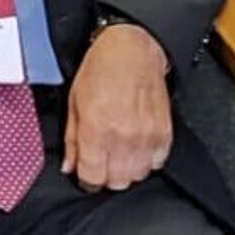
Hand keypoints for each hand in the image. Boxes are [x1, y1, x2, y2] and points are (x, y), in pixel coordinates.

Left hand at [65, 21, 170, 190]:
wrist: (132, 52)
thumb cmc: (101, 70)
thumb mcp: (74, 101)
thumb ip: (72, 138)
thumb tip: (69, 165)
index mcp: (97, 129)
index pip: (92, 177)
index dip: (86, 179)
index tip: (85, 174)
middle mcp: (123, 138)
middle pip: (117, 182)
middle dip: (105, 176)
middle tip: (100, 161)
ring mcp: (147, 138)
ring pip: (137, 176)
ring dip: (126, 170)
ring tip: (118, 152)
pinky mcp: (164, 134)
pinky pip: (157, 164)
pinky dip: (146, 161)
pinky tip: (136, 146)